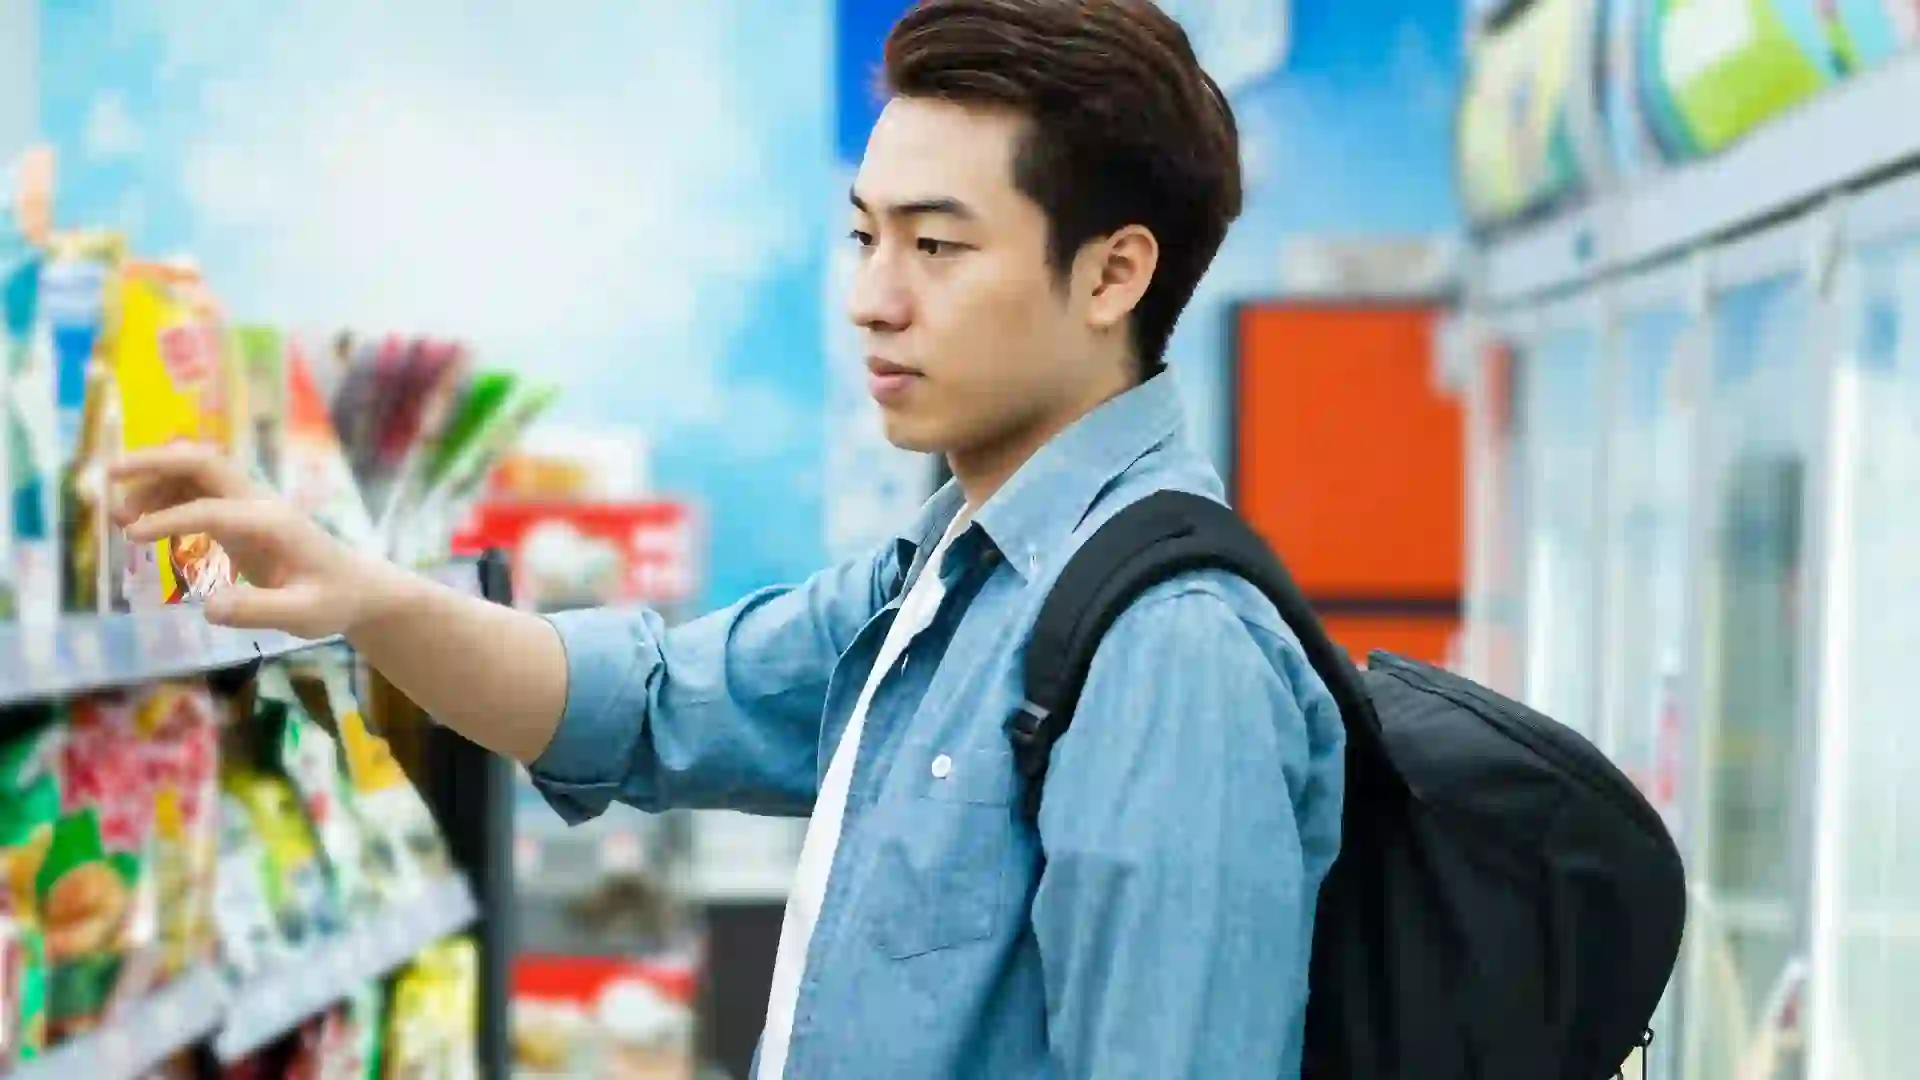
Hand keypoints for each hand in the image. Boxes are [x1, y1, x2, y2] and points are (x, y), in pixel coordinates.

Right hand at [110, 444, 391, 638]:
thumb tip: (208, 607)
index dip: (170, 519)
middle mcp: (259, 504)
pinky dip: (166, 498)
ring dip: (155, 483)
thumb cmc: (331, 601)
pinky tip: (142, 524)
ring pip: (197, 474)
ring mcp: (249, 506)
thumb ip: (258, 610)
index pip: (212, 509)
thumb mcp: (302, 614)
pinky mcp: (240, 517)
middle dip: (155, 462)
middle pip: (204, 463)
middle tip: (108, 475)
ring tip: (118, 517)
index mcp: (272, 522)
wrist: (355, 589)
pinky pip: (198, 494)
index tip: (132, 536)